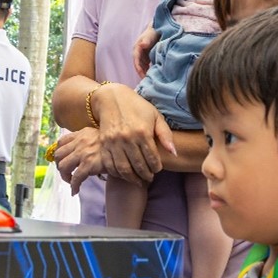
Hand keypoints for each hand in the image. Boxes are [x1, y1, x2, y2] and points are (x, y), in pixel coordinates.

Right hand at [52, 84, 175, 190]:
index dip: (156, 168)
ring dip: (132, 178)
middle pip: (139, 166)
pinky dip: (117, 173)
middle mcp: (128, 138)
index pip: (152, 159)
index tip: (158, 169)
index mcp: (143, 132)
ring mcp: (114, 142)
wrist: (111, 98)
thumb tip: (174, 153)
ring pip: (124, 169)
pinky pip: (110, 165)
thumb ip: (165, 135)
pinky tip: (124, 174)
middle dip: (146, 175)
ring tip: (138, 180)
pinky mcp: (103, 144)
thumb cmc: (137, 106)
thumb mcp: (155, 116)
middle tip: (149, 178)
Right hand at [132, 26, 159, 78]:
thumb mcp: (149, 36)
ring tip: (149, 79)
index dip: (139, 69)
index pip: (136, 61)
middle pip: (138, 65)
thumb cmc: (153, 32)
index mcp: (136, 48)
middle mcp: (137, 52)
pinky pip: (145, 64)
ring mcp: (141, 54)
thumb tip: (141, 45)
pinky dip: (148, 69)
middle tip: (146, 81)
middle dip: (141, 73)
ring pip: (141, 65)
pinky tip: (152, 73)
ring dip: (144, 72)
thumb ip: (146, 41)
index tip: (143, 76)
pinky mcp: (146, 55)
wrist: (157, 28)